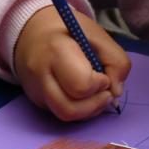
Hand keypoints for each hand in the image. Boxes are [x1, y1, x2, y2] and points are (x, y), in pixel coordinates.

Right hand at [14, 6, 130, 121]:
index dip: (99, 84)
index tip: (102, 74)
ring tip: (98, 96)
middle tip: (105, 91)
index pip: (81, 85)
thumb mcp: (98, 35)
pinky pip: (61, 114)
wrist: (31, 32)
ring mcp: (37, 92)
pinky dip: (80, 111)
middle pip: (69, 109)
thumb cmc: (67, 31)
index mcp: (56, 51)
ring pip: (65, 117)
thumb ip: (116, 61)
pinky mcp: (38, 102)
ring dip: (89, 111)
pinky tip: (84, 97)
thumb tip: (116, 92)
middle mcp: (41, 75)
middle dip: (95, 105)